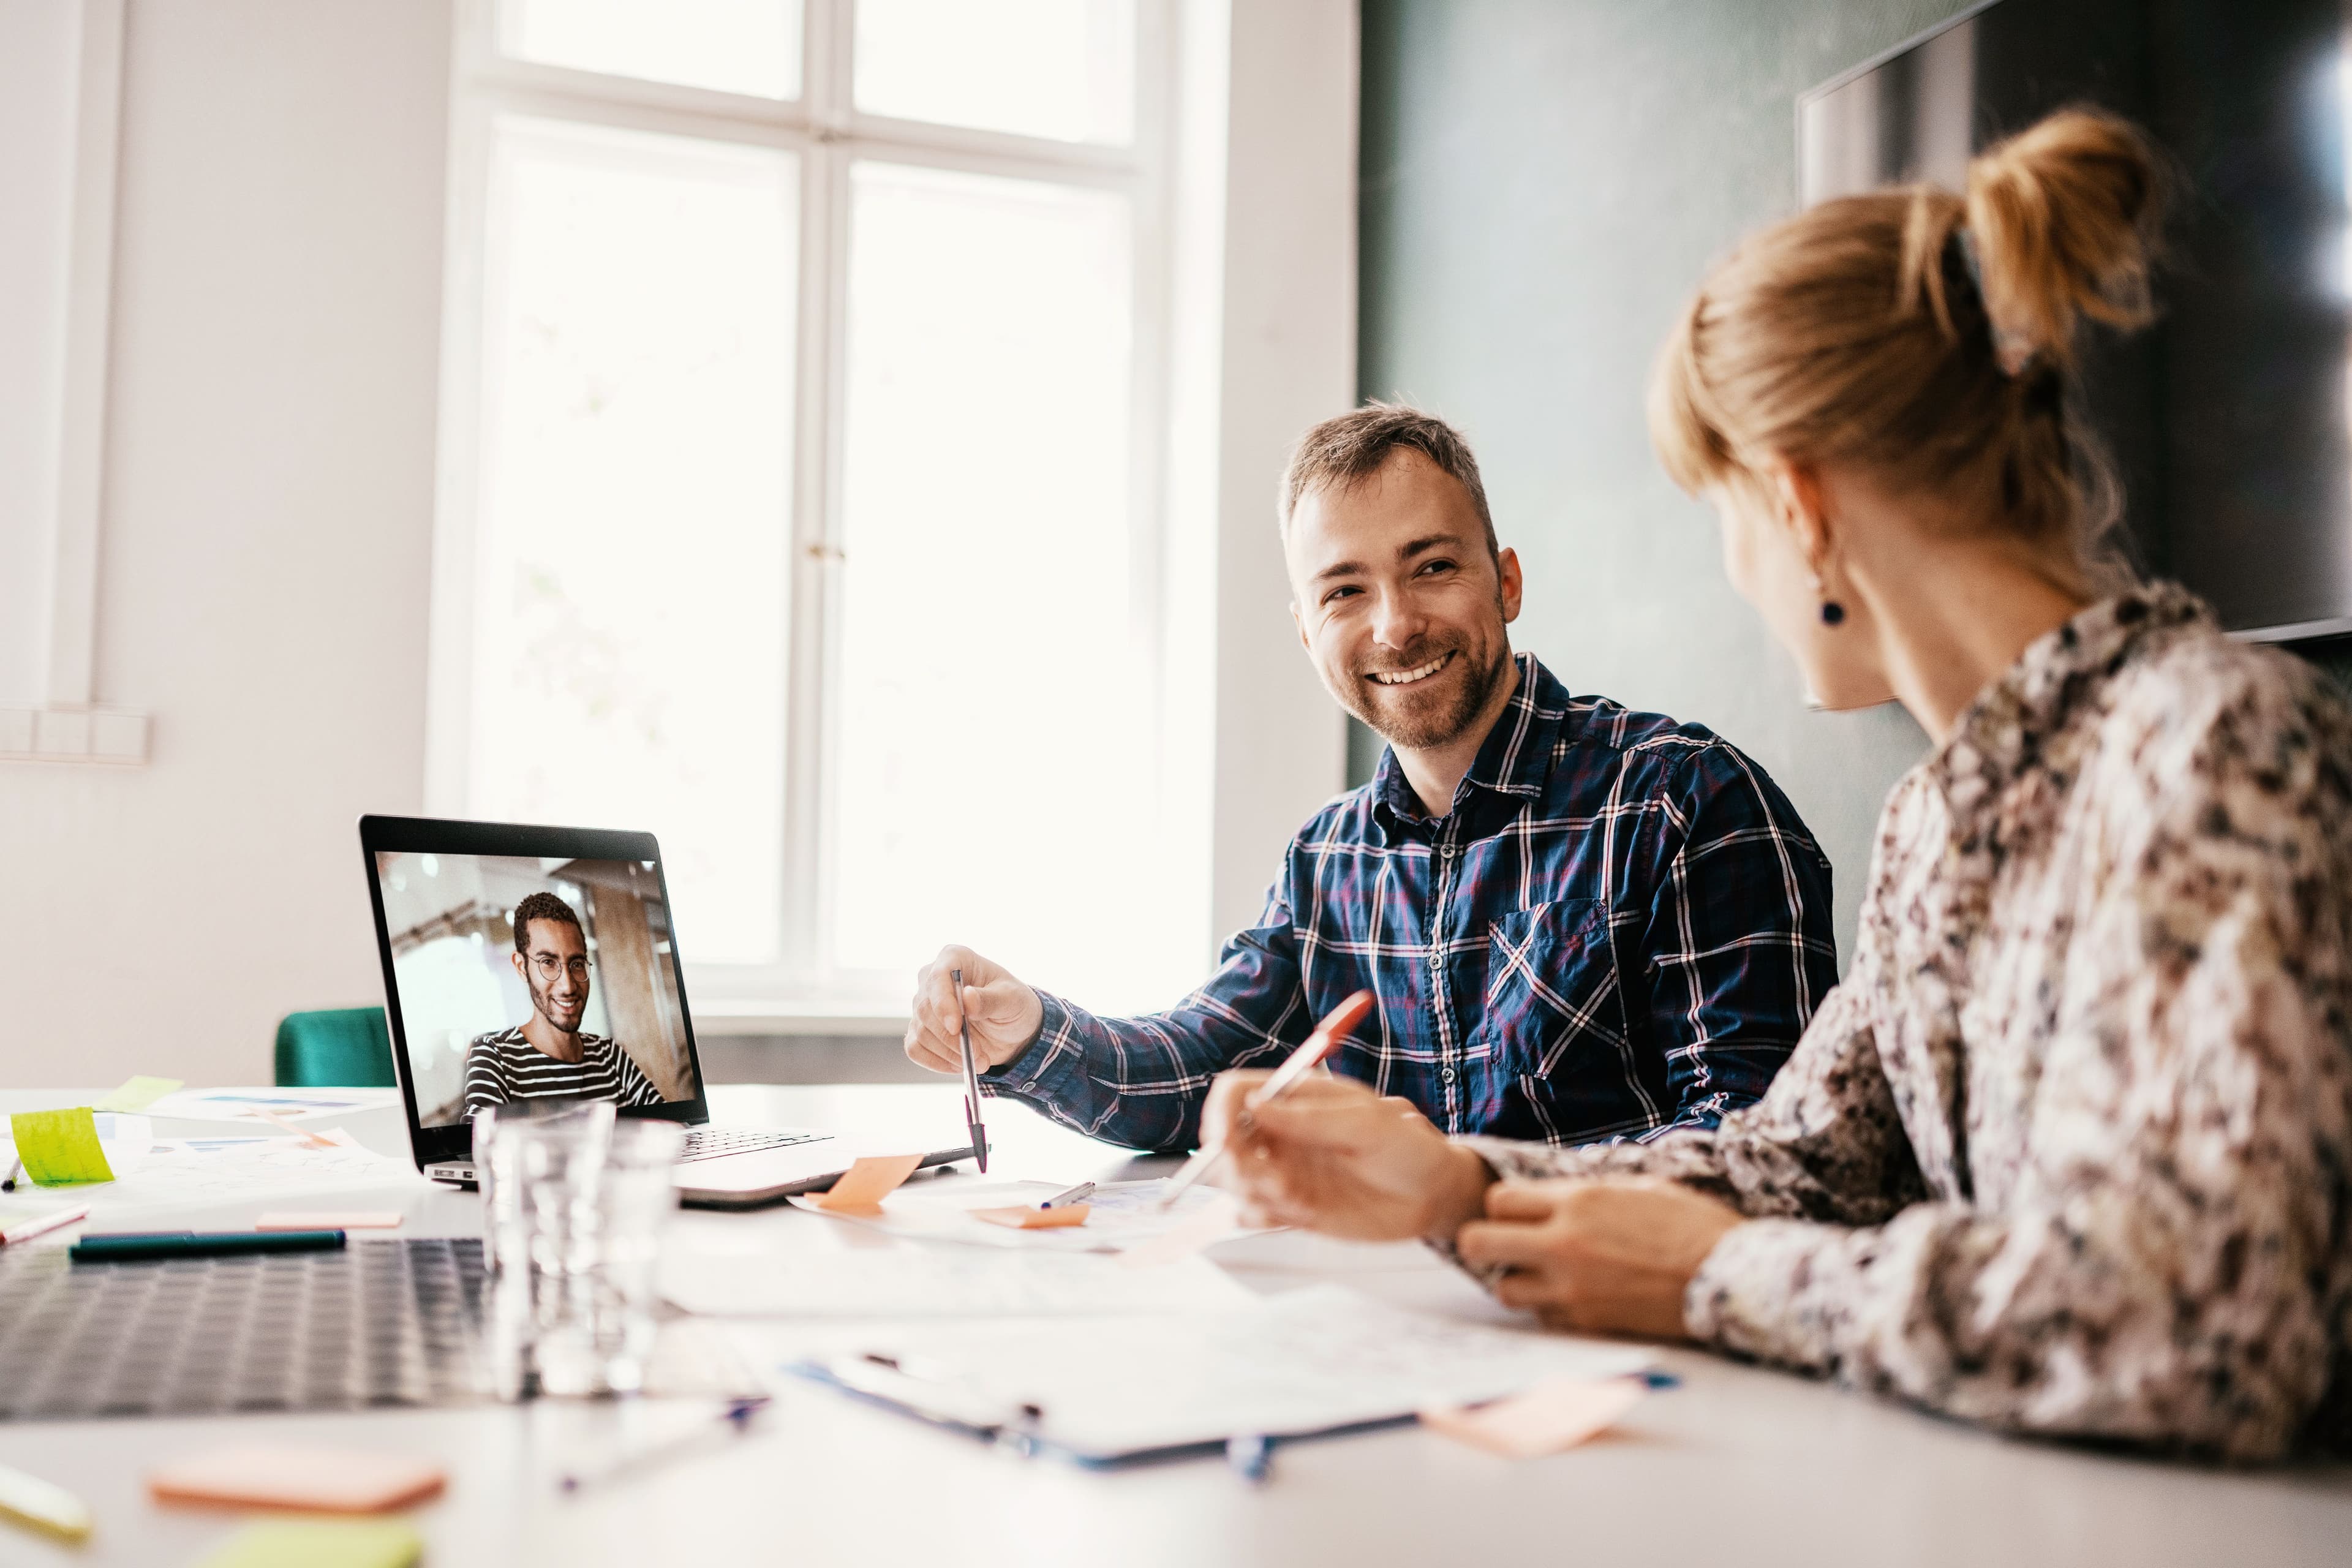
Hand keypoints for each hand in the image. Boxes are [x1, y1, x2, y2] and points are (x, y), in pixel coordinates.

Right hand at [904, 946, 1044, 1075]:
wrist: (1011, 1029)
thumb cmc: (1013, 1005)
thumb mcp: (1012, 1000)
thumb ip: (990, 999)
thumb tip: (967, 997)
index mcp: (955, 958)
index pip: (937, 976)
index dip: (943, 1003)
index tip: (956, 1027)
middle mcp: (932, 978)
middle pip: (925, 1009)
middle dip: (952, 1038)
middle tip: (979, 1055)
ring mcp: (923, 1004)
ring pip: (921, 1033)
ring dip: (951, 1054)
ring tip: (979, 1060)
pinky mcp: (920, 1029)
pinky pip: (915, 1049)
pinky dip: (937, 1062)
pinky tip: (959, 1064)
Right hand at [1206, 1070, 1493, 1243]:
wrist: (1430, 1197)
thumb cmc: (1406, 1147)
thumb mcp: (1366, 1125)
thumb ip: (1311, 1119)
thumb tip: (1256, 1106)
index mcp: (1294, 1098)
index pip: (1235, 1092)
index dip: (1220, 1112)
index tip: (1224, 1140)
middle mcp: (1279, 1132)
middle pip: (1223, 1140)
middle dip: (1234, 1163)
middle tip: (1275, 1182)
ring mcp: (1281, 1169)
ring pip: (1233, 1180)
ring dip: (1252, 1193)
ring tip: (1297, 1200)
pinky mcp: (1288, 1206)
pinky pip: (1250, 1212)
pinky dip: (1259, 1217)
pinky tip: (1296, 1215)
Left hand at [1456, 1178, 1744, 1340]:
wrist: (1729, 1277)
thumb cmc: (1692, 1225)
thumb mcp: (1638, 1187)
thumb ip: (1586, 1193)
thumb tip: (1553, 1196)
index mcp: (1577, 1201)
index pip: (1498, 1200)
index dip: (1502, 1207)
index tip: (1516, 1213)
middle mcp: (1563, 1243)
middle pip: (1478, 1243)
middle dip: (1484, 1243)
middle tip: (1502, 1246)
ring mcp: (1571, 1288)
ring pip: (1504, 1290)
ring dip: (1517, 1281)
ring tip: (1543, 1276)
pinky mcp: (1586, 1323)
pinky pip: (1543, 1317)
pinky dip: (1551, 1309)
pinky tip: (1576, 1298)